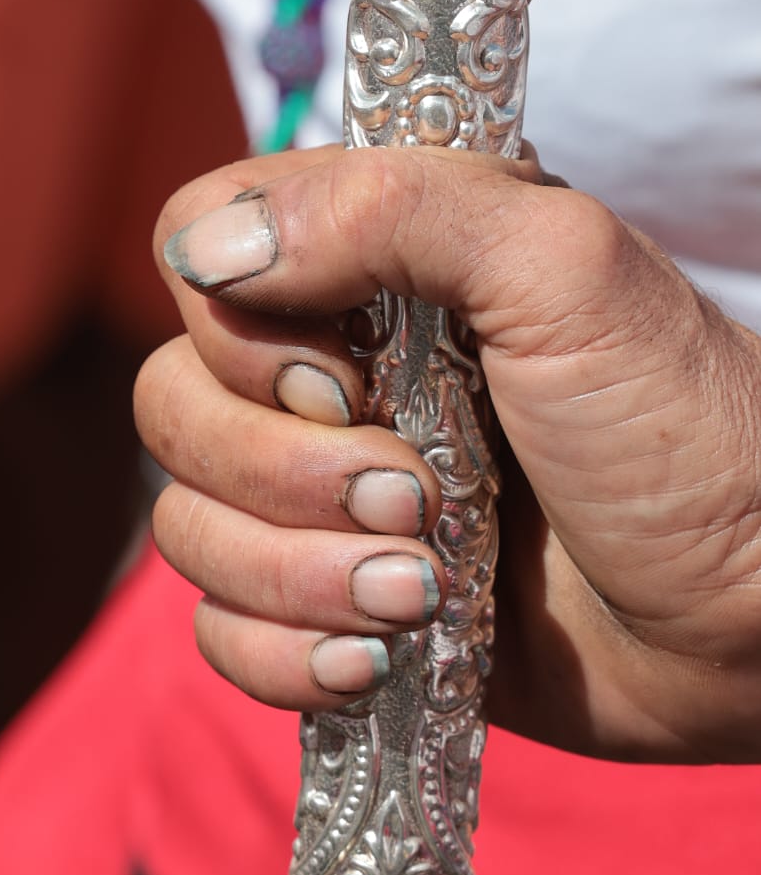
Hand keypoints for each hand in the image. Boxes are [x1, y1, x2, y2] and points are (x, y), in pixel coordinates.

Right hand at [134, 144, 760, 762]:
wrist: (759, 619)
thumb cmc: (686, 431)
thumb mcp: (566, 273)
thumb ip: (394, 210)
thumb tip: (211, 251)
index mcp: (376, 266)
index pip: (199, 248)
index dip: (239, 325)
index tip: (348, 375)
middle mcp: (335, 373)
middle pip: (172, 404)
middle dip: (284, 477)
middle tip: (420, 502)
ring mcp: (327, 499)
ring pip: (190, 527)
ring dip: (296, 578)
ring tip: (425, 596)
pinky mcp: (335, 608)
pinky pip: (222, 634)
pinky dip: (287, 658)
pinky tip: (381, 663)